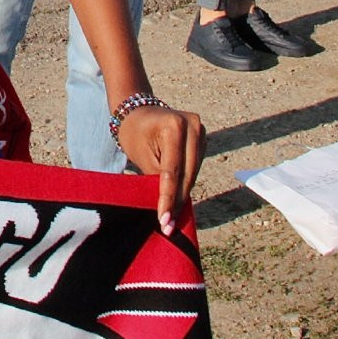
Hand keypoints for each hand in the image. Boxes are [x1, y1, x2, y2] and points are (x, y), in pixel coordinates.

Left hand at [116, 105, 204, 235]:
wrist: (138, 111)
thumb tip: (168, 207)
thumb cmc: (134, 133)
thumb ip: (156, 179)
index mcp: (174, 126)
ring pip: (193, 173)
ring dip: (182, 196)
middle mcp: (193, 125)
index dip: (168, 198)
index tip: (164, 221)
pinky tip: (177, 201)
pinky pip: (194, 168)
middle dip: (176, 202)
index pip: (172, 171)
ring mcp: (201, 131)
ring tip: (171, 219)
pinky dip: (186, 184)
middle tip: (168, 227)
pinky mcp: (203, 139)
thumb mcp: (141, 156)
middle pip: (187, 174)